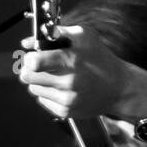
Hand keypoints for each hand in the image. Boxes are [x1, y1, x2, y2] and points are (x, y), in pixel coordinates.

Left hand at [18, 26, 146, 121]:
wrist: (119, 88)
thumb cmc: (100, 59)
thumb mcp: (83, 37)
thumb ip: (54, 34)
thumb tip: (26, 43)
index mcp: (72, 59)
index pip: (34, 62)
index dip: (29, 57)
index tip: (33, 56)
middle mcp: (69, 81)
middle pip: (28, 76)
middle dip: (29, 69)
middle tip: (37, 66)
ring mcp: (67, 99)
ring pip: (33, 88)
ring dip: (39, 81)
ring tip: (55, 76)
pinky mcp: (66, 111)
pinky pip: (42, 100)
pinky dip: (48, 93)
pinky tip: (62, 88)